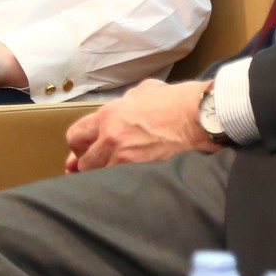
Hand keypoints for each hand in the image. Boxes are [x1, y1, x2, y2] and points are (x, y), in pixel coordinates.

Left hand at [64, 79, 215, 172]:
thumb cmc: (176, 101)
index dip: (79, 147)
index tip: (85, 151)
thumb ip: (124, 102)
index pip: (75, 137)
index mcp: (108, 115)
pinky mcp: (141, 172)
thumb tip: (118, 109)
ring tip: (118, 173)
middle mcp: (111, 137)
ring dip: (107, 175)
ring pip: (101, 177)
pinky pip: (120, 184)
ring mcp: (125, 157)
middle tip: (101, 165)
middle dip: (90, 164)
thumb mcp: (143, 91)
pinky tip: (131, 180)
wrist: (200, 116)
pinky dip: (123, 184)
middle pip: (84, 163)